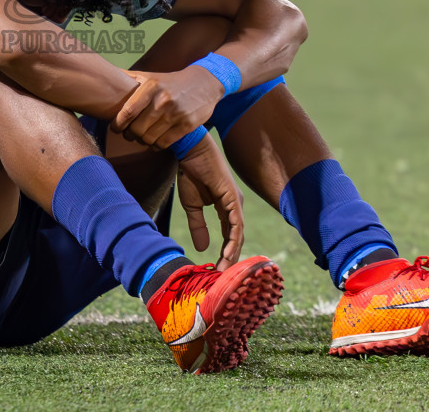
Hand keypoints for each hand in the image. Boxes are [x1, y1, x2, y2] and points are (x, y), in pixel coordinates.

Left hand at [111, 65, 223, 149]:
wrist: (204, 83)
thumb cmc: (171, 81)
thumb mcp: (150, 76)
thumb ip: (128, 77)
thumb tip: (104, 74)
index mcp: (152, 86)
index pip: (128, 111)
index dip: (118, 123)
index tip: (115, 127)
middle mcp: (163, 100)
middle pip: (137, 129)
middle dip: (129, 134)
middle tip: (129, 134)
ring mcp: (176, 114)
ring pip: (149, 138)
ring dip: (142, 141)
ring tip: (141, 137)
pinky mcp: (187, 125)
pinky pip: (164, 143)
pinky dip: (156, 145)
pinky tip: (155, 141)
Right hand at [175, 136, 243, 267]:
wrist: (190, 151)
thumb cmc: (191, 173)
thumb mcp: (192, 206)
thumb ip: (198, 226)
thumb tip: (201, 248)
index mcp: (226, 207)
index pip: (229, 235)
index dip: (224, 253)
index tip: (216, 270)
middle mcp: (235, 206)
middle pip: (237, 238)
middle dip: (230, 258)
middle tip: (222, 277)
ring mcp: (236, 202)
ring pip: (238, 234)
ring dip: (232, 253)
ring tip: (224, 270)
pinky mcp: (233, 198)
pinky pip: (236, 224)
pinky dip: (233, 240)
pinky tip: (228, 253)